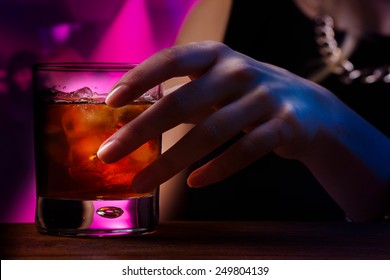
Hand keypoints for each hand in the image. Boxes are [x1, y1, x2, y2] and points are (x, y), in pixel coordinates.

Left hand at [97, 41, 339, 192]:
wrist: (310, 108)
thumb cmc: (249, 95)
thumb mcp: (217, 84)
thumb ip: (183, 95)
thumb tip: (134, 118)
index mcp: (216, 56)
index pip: (172, 59)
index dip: (140, 77)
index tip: (110, 100)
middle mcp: (238, 71)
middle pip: (183, 102)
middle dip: (141, 131)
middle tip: (109, 155)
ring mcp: (264, 97)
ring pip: (211, 131)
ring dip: (171, 162)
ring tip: (142, 182)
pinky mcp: (284, 125)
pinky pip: (245, 150)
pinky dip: (217, 169)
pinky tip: (194, 183)